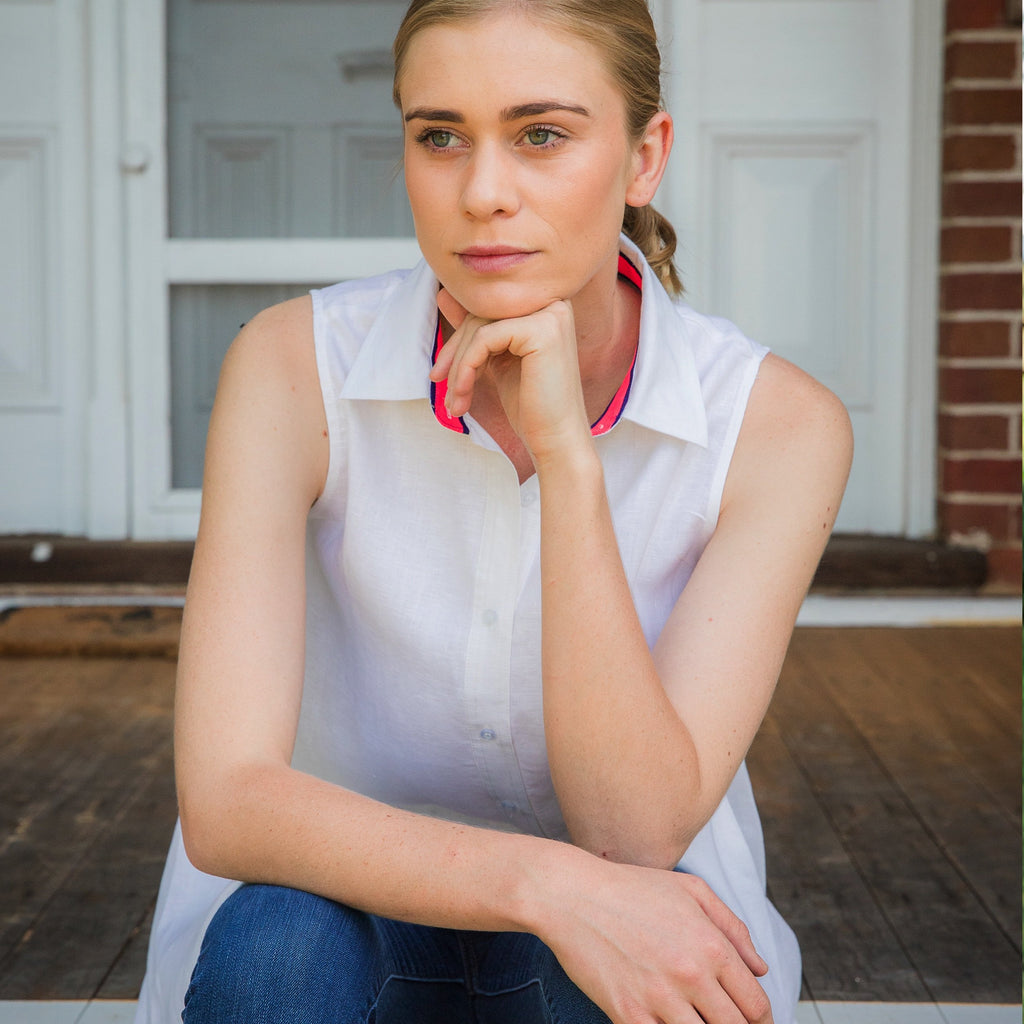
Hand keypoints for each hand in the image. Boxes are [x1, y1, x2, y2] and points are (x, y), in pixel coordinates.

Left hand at [431, 288, 592, 464]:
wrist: (556, 441)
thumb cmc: (531, 407)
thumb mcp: (496, 360)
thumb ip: (477, 328)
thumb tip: (443, 294)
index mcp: (547, 307)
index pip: (488, 307)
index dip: (459, 337)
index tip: (440, 371)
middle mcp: (554, 304)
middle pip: (482, 312)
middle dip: (454, 350)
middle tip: (437, 381)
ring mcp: (551, 314)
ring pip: (480, 325)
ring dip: (458, 364)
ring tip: (455, 400)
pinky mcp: (542, 329)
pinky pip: (485, 338)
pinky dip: (466, 367)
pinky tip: (463, 394)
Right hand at [540, 857, 773, 1023]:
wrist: (572, 895)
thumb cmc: (631, 888)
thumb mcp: (690, 890)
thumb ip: (732, 927)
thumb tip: (760, 969)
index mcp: (710, 945)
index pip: (755, 1005)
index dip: (760, 1020)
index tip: (753, 1022)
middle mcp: (690, 975)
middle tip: (723, 1021)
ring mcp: (658, 999)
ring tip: (693, 1017)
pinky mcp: (628, 1015)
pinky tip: (666, 1021)